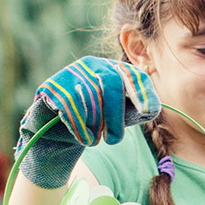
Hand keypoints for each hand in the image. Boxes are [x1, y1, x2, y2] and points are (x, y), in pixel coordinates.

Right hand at [16, 57, 159, 188]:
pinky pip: (69, 105)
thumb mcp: (117, 117)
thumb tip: (152, 109)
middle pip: (111, 83)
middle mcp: (93, 65)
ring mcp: (71, 72)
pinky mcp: (52, 86)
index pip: (134, 75)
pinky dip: (79, 126)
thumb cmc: (92, 123)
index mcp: (114, 69)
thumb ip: (135, 111)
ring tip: (94, 140)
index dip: (142, 91)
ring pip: (90, 94)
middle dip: (115, 115)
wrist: (55, 134)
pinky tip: (83, 138)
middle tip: (114, 140)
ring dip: (95, 124)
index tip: (149, 110)